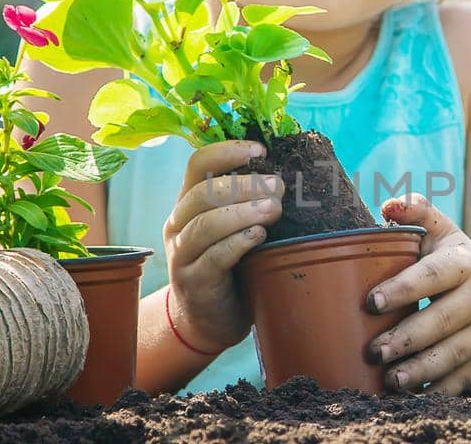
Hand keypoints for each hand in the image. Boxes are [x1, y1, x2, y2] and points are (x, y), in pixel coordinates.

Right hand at [163, 140, 283, 351]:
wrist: (209, 320)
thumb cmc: (232, 266)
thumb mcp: (236, 228)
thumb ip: (249, 202)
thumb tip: (291, 175)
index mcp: (189, 203)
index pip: (197, 164)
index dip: (227, 151)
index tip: (260, 149)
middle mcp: (179, 224)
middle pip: (203, 192)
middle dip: (244, 184)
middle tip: (279, 186)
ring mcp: (182, 254)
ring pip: (205, 224)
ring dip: (243, 212)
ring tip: (273, 209)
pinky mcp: (194, 282)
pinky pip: (213, 257)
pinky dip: (237, 242)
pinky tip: (258, 236)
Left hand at [367, 194, 470, 393]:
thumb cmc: (460, 265)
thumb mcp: (446, 235)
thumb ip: (418, 214)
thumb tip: (388, 205)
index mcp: (464, 263)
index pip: (432, 276)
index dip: (403, 289)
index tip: (371, 302)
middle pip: (442, 321)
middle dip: (408, 338)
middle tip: (374, 351)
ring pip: (453, 354)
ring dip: (421, 369)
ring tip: (391, 380)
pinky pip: (461, 379)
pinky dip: (438, 390)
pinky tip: (411, 396)